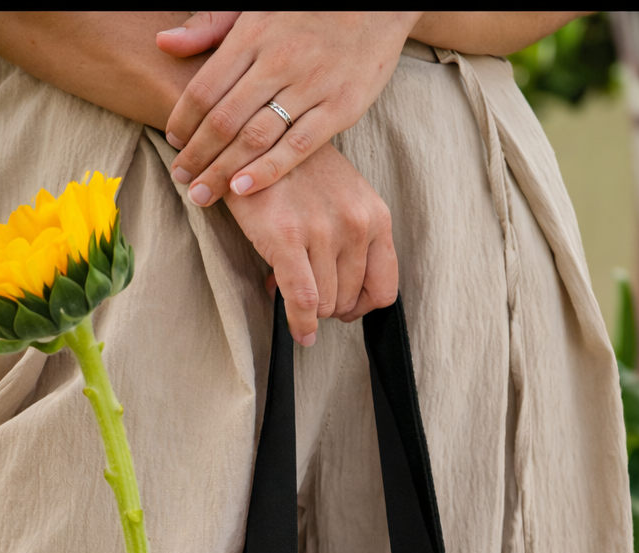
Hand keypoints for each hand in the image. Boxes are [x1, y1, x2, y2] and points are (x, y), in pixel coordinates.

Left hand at [157, 10, 418, 206]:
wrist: (376, 1)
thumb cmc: (309, 7)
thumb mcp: (255, 5)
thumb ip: (210, 26)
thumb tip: (163, 43)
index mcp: (253, 34)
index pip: (205, 87)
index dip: (183, 120)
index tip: (172, 142)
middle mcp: (279, 60)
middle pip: (224, 119)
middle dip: (197, 155)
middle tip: (180, 179)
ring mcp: (311, 86)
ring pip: (255, 138)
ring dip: (222, 171)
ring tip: (202, 194)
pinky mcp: (340, 108)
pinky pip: (297, 147)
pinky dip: (267, 171)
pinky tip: (243, 190)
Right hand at [224, 141, 396, 342]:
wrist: (254, 136)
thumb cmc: (297, 172)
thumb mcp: (344, 199)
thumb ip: (354, 241)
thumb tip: (343, 296)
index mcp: (375, 216)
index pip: (385, 289)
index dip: (362, 307)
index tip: (342, 306)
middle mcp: (356, 224)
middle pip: (350, 301)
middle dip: (327, 304)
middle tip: (304, 287)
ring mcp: (323, 231)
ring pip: (325, 305)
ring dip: (306, 306)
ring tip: (286, 282)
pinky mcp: (288, 237)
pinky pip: (303, 301)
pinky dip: (300, 324)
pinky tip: (297, 331)